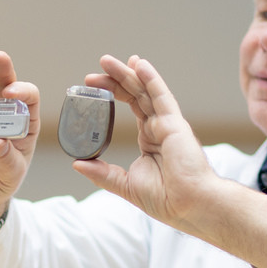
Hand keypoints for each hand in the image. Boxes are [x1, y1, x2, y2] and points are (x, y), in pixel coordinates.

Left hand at [78, 54, 266, 267]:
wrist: (188, 206)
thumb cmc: (165, 199)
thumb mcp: (126, 184)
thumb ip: (103, 173)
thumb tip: (78, 164)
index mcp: (150, 138)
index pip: (131, 106)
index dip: (114, 93)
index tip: (94, 85)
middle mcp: (159, 127)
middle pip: (136, 94)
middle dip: (115, 80)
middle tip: (94, 71)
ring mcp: (168, 124)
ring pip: (145, 91)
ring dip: (127, 74)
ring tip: (106, 61)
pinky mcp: (175, 124)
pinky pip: (161, 96)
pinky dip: (151, 79)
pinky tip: (139, 64)